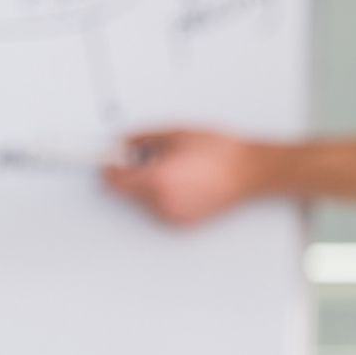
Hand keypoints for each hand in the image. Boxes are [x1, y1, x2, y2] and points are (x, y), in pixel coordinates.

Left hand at [103, 128, 270, 225]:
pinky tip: (187, 182)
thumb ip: (142, 138)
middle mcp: (161, 201)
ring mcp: (172, 214)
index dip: (109, 166)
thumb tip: (125, 143)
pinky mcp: (182, 222)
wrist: (249, 171)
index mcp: (157, 178)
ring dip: (151, 184)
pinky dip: (166, 195)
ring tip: (178, 169)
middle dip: (136, 172)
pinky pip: (161, 208)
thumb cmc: (222, 152)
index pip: (113, 180)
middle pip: (128, 189)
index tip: (106, 159)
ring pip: (144, 199)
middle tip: (155, 157)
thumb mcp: (177, 132)